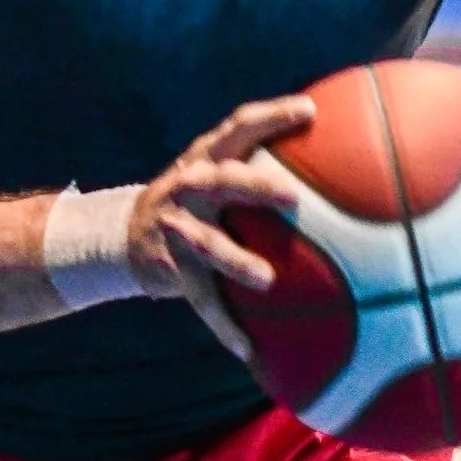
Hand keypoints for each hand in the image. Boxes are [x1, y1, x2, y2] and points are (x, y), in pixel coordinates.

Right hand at [128, 95, 314, 361]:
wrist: (125, 234)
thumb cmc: (196, 199)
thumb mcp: (214, 172)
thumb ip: (258, 164)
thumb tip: (335, 162)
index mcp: (205, 157)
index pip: (239, 126)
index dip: (272, 115)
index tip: (309, 110)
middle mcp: (189, 185)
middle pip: (222, 180)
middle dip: (254, 185)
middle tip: (293, 195)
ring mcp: (176, 227)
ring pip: (207, 244)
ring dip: (235, 260)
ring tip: (266, 279)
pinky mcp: (170, 269)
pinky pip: (202, 300)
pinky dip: (225, 326)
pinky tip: (248, 350)